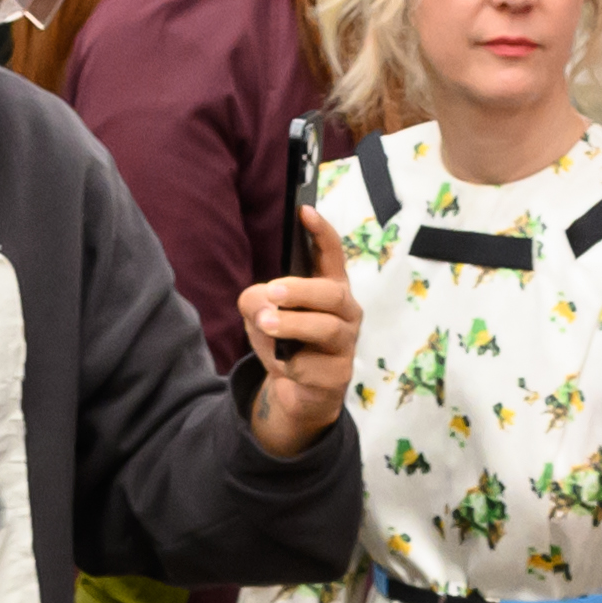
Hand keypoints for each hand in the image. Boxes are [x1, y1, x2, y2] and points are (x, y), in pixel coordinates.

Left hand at [240, 201, 361, 452]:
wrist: (299, 392)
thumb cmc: (285, 343)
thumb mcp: (260, 314)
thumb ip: (255, 300)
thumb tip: (264, 305)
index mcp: (328, 287)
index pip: (331, 254)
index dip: (320, 232)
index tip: (305, 210)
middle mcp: (344, 310)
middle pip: (331, 293)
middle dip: (301, 289)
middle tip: (272, 291)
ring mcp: (346, 342)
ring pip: (326, 327)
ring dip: (293, 324)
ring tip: (267, 324)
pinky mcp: (340, 372)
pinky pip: (314, 364)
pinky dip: (291, 363)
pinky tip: (283, 364)